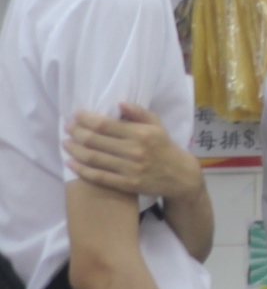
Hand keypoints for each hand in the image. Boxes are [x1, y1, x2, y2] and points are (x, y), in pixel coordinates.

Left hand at [66, 105, 203, 202]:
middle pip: (95, 141)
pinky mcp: (126, 184)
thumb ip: (139, 113)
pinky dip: (81, 170)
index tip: (76, 115)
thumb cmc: (165, 147)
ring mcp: (129, 169)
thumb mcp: (158, 126)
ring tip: (65, 142)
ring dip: (74, 149)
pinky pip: (98, 176)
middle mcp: (134, 151)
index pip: (106, 125)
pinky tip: (71, 162)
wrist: (179, 176)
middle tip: (68, 128)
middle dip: (77, 132)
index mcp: (142, 134)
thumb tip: (119, 103)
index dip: (87, 119)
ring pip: (93, 158)